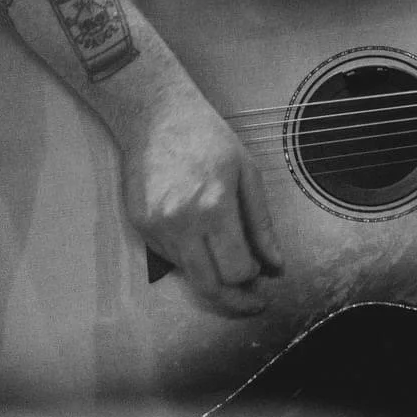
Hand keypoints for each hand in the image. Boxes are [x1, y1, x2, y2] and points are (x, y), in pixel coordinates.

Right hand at [119, 91, 283, 316]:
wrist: (155, 116)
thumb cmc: (209, 138)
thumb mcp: (248, 174)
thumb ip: (262, 225)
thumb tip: (277, 266)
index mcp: (215, 207)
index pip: (236, 269)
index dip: (253, 279)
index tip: (263, 279)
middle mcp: (181, 223)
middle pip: (208, 286)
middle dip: (234, 300)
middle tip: (252, 300)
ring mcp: (156, 227)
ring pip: (188, 274)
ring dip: (212, 277)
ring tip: (230, 262)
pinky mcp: (139, 226)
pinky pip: (169, 257)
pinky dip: (191, 258)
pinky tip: (202, 239)